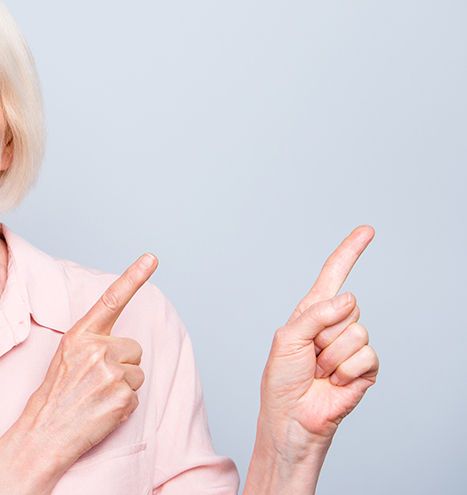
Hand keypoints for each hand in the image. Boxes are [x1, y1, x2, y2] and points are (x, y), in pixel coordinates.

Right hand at [21, 253, 157, 465]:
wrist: (45, 433)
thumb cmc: (55, 395)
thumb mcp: (66, 356)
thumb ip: (92, 343)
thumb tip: (123, 346)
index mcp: (80, 335)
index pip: (111, 300)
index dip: (133, 277)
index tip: (152, 258)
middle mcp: (97, 350)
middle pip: (134, 348)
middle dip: (122, 364)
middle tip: (96, 382)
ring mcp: (112, 374)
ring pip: (138, 373)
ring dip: (123, 386)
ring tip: (97, 397)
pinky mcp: (123, 398)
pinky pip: (136, 396)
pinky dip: (123, 406)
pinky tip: (102, 411)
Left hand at [260, 226, 378, 445]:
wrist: (292, 418)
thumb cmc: (282, 380)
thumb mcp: (287, 339)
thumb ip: (315, 314)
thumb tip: (348, 298)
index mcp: (311, 313)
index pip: (333, 276)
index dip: (350, 252)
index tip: (366, 231)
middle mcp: (334, 325)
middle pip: (348, 305)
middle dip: (324, 331)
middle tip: (310, 354)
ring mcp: (351, 347)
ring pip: (357, 331)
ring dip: (332, 355)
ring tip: (319, 370)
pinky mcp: (365, 368)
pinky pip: (366, 355)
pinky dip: (346, 370)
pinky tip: (333, 381)